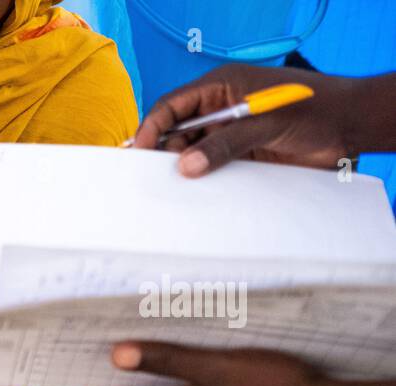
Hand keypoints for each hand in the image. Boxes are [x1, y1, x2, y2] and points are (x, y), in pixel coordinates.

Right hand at [131, 65, 358, 176]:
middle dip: (163, 153)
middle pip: (176, 132)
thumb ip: (225, 143)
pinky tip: (195, 195)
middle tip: (153, 178)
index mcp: (221, 88)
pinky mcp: (240, 158)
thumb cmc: (314, 108)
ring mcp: (229, 135)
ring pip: (192, 154)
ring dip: (183, 171)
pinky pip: (212, 171)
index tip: (138, 152)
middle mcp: (219, 110)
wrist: (351, 127)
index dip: (152, 127)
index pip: (172, 106)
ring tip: (172, 190)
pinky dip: (202, 183)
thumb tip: (186, 166)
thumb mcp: (266, 122)